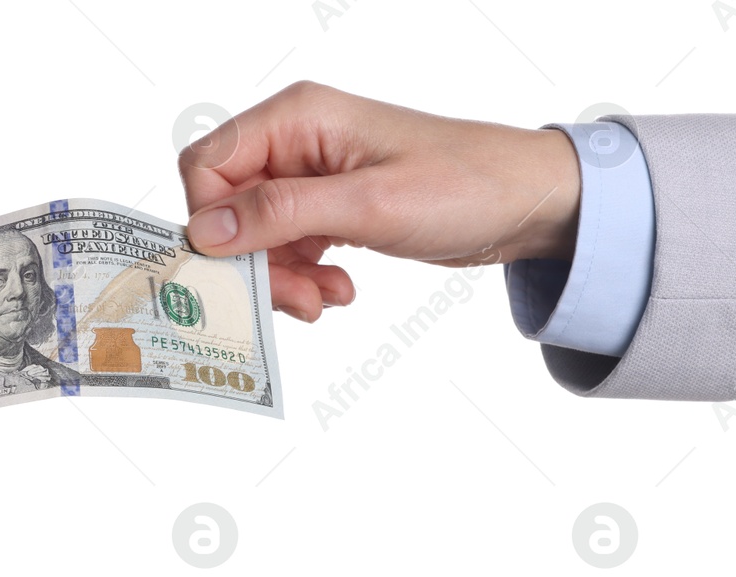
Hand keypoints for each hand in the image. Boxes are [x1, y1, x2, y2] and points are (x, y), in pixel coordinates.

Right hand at [179, 81, 581, 321]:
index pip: (208, 165)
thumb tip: (206, 229)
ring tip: (325, 298)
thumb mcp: (369, 204)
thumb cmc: (465, 184)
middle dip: (252, 261)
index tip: (241, 266)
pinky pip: (286, 246)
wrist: (529, 202)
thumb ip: (282, 213)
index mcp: (297, 118)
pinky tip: (338, 288)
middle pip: (227, 207)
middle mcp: (294, 141)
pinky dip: (302, 276)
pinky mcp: (328, 206)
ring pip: (253, 236)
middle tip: (294, 300)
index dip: (212, 220)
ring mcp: (310, 175)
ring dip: (282, 276)